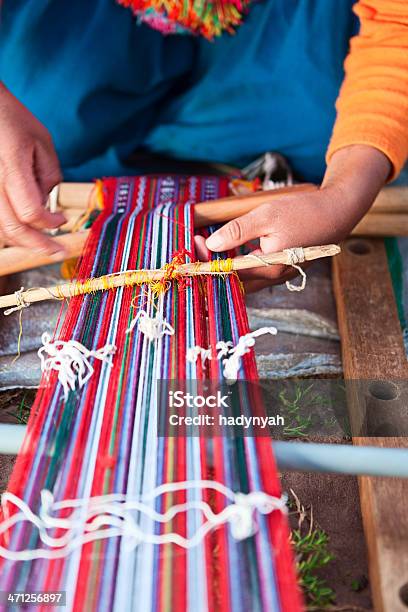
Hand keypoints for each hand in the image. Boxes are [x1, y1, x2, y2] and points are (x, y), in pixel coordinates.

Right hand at [0, 83, 65, 254]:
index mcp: (12, 168)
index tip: (62, 221)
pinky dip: (10, 229)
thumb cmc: (12, 120)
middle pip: (13, 229)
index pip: (31, 212)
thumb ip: (48, 176)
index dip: (50, 223)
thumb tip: (46, 205)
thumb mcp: (41, 142)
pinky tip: (25, 231)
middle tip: (58, 251)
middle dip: (39, 246)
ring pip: (0, 229)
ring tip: (43, 244)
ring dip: (23, 241)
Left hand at [199, 146, 390, 291]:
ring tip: (212, 243)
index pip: (229, 273)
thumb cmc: (304, 211)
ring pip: (245, 277)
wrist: (338, 212)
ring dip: (226, 263)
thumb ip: (238, 231)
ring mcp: (280, 274)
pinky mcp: (283, 267)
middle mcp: (274, 277)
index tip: (198, 240)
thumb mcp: (266, 215)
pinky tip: (234, 246)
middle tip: (201, 242)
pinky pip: (256, 271)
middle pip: (236, 280)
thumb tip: (213, 244)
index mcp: (269, 268)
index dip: (209, 260)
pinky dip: (241, 262)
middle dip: (215, 264)